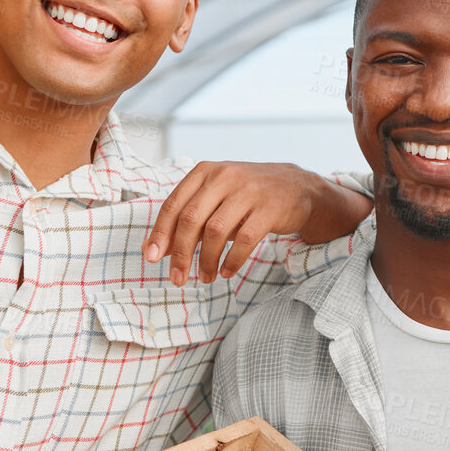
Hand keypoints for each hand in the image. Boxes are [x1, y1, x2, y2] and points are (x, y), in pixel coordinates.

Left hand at [144, 162, 370, 284]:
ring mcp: (248, 191)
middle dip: (180, 254)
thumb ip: (189, 219)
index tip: (151, 258)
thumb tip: (155, 250)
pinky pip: (244, 240)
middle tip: (178, 278)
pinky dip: (232, 260)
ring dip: (206, 260)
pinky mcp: (269, 209)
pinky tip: (227, 271)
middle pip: (191, 220)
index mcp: (205, 172)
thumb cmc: (249, 196)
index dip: (160, 234)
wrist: (298, 188)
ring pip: (215, 232)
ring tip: (205, 278)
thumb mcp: (216, 198)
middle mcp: (224, 177)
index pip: (174, 205)